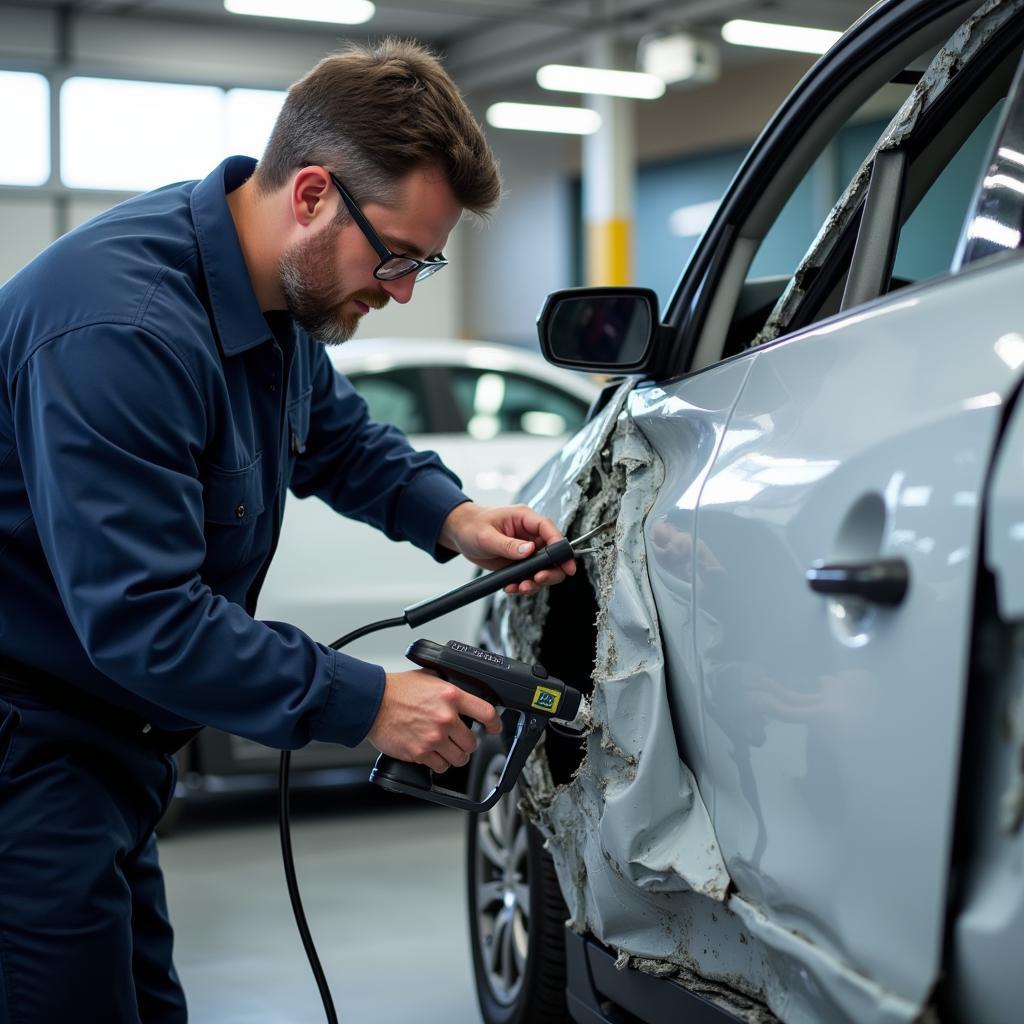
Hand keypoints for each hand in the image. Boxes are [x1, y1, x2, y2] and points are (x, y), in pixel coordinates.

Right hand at [366, 669, 501, 772]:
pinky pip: (440, 766)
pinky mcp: (420, 752)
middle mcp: (446, 717)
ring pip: (459, 758)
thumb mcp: (429, 677)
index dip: (494, 723)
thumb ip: (447, 686)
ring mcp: (434, 737)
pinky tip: (433, 755)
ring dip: (455, 756)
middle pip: (472, 742)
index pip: (485, 712)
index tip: (494, 728)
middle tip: (459, 739)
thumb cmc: (396, 690)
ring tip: (447, 750)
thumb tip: (460, 691)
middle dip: (467, 742)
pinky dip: (439, 763)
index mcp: (451, 696)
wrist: (373, 703)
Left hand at [439, 502, 575, 594]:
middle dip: (550, 570)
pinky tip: (511, 587)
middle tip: (539, 579)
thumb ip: (508, 544)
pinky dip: (523, 585)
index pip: (549, 530)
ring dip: (535, 581)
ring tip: (520, 587)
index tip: (566, 563)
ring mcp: (526, 550)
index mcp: (524, 519)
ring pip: (542, 568)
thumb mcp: (486, 535)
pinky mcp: (519, 563)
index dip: (560, 546)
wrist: (460, 533)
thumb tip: (529, 550)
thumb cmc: (472, 526)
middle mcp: (529, 535)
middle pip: (552, 553)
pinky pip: (528, 576)